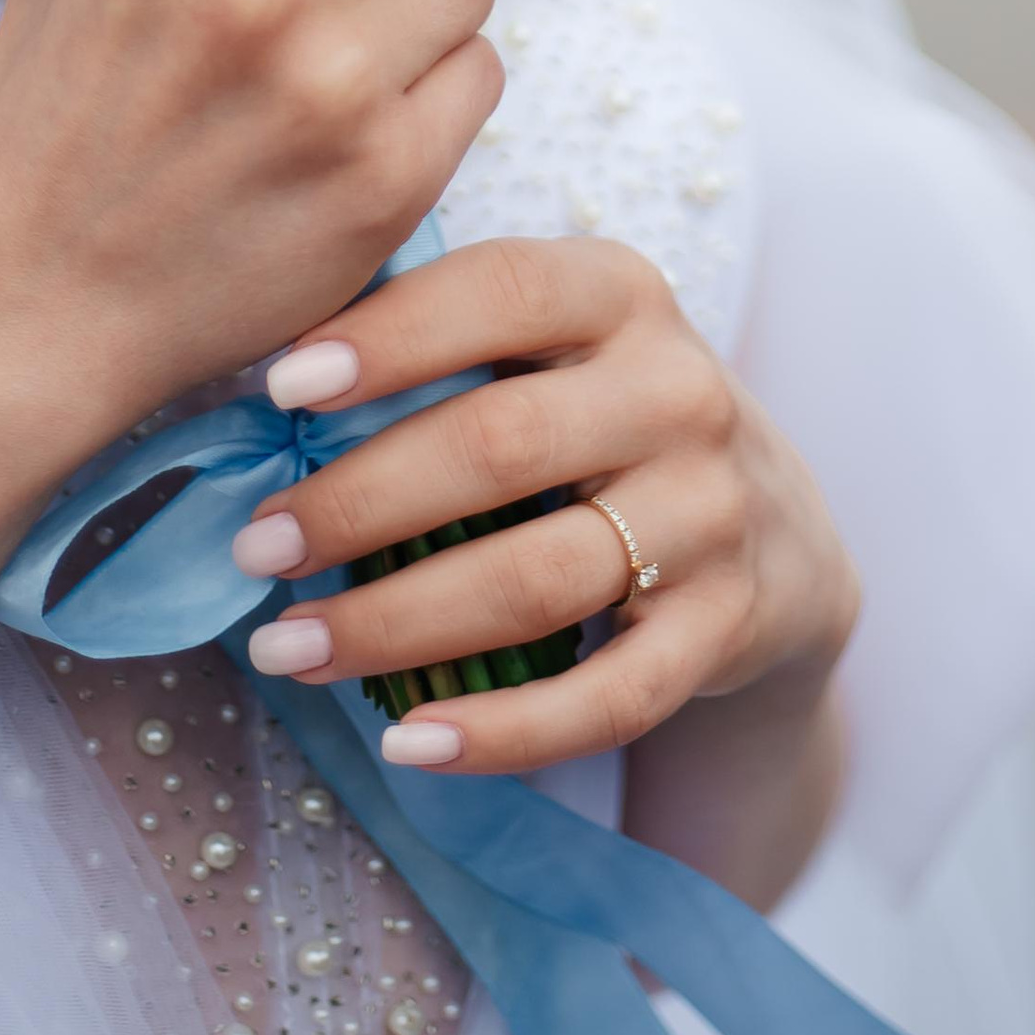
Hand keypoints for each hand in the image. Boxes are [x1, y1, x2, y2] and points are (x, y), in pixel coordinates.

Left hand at [228, 237, 861, 777]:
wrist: (779, 531)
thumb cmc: (602, 418)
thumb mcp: (556, 342)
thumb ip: (441, 334)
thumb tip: (262, 380)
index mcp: (621, 296)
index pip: (500, 292)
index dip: (389, 337)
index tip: (280, 387)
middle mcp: (679, 392)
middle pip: (501, 447)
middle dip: (359, 503)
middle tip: (255, 546)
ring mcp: (712, 513)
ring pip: (538, 580)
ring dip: (396, 623)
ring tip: (287, 647)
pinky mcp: (724, 626)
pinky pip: (607, 698)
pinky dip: (502, 732)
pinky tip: (408, 742)